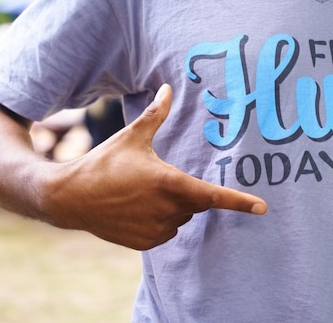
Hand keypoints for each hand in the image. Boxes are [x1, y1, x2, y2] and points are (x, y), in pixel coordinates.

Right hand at [43, 84, 267, 249]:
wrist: (70, 198)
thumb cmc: (103, 163)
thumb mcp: (131, 137)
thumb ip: (155, 115)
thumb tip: (168, 88)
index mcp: (169, 183)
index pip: (213, 196)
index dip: (240, 202)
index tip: (263, 208)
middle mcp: (167, 210)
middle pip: (195, 202)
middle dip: (185, 190)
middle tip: (157, 178)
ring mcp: (156, 230)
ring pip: (181, 217)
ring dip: (172, 205)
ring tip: (141, 192)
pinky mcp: (145, 243)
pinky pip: (166, 230)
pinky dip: (160, 220)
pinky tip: (136, 208)